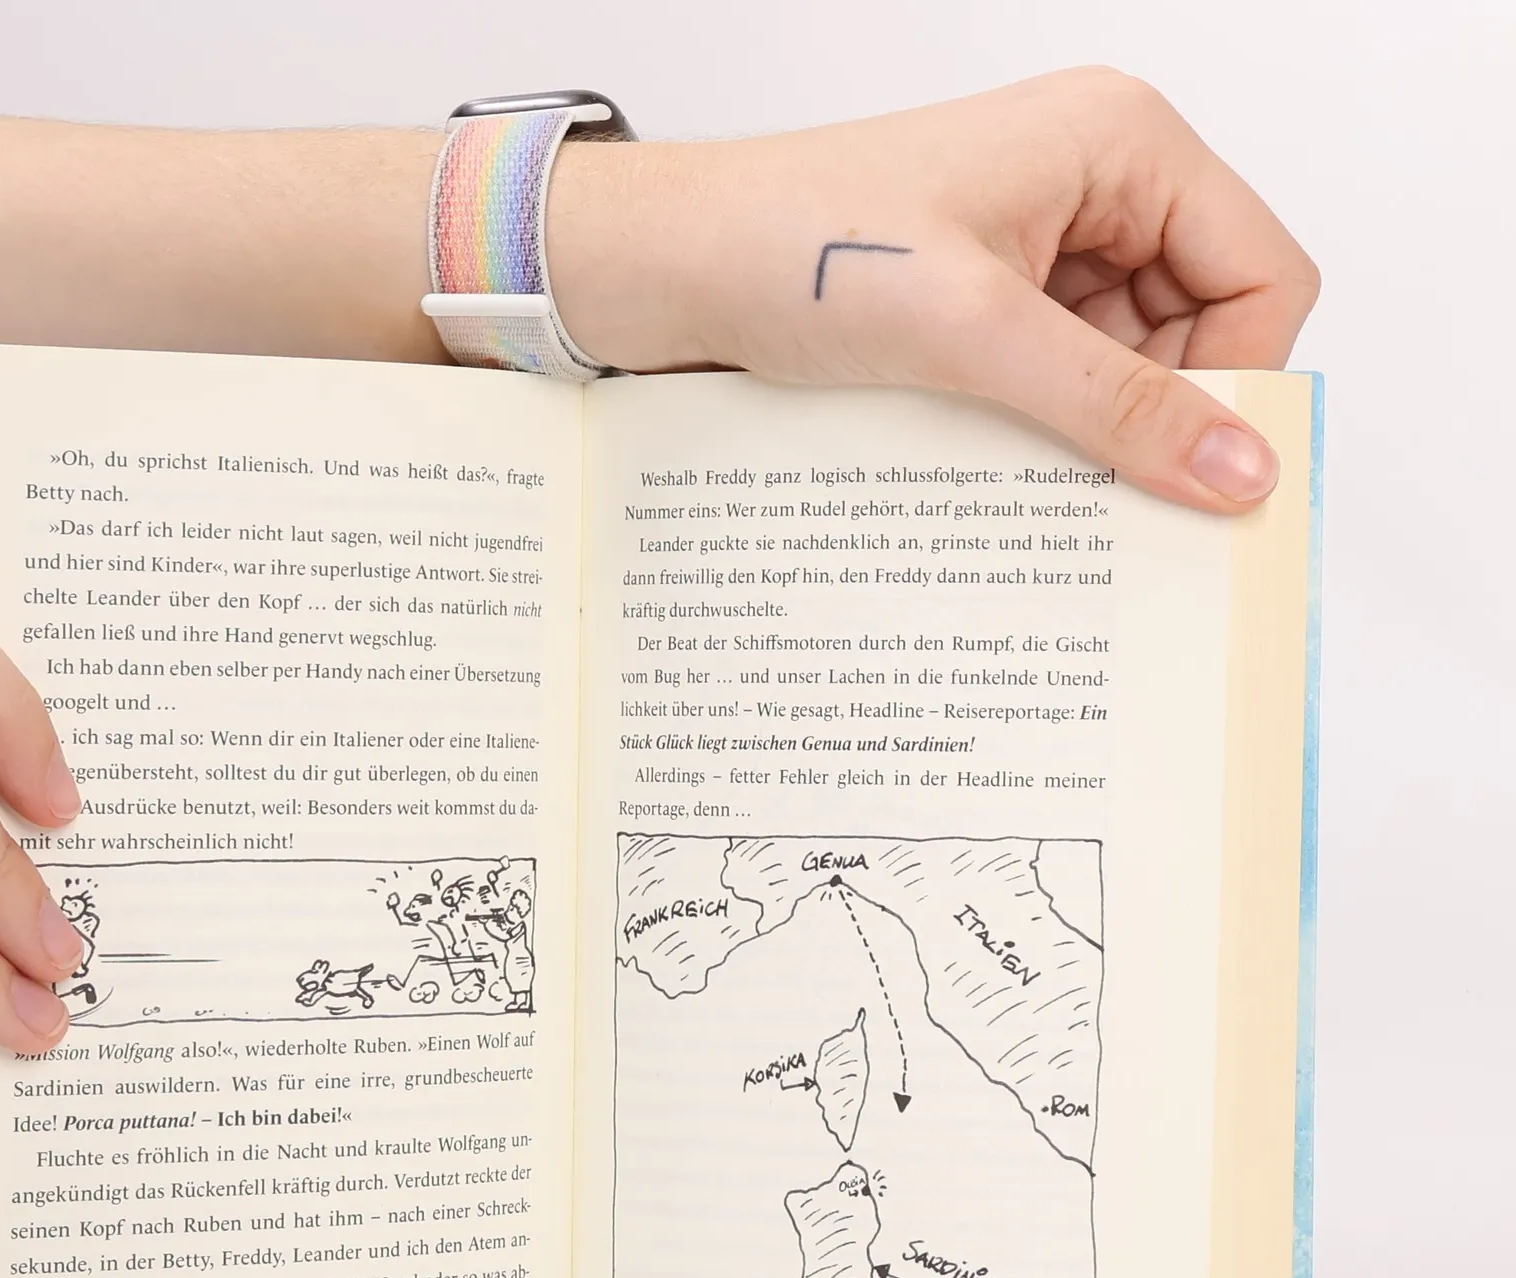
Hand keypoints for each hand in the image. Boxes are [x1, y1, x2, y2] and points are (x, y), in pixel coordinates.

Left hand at [554, 68, 1319, 511]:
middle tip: (1089, 483)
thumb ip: (1113, 403)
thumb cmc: (793, 246)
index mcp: (1122, 144)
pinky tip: (985, 456)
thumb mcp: (974, 330)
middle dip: (1153, 410)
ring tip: (1008, 457)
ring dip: (1084, 428)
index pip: (1261, 273)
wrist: (666, 269)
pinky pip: (1054, 381)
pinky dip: (1036, 430)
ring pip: (1123, 367)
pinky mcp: (984, 304)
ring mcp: (1036, 248)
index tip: (1192, 469)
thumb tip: (1240, 466)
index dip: (1240, 376)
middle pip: (1199, 328)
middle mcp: (1093, 185)